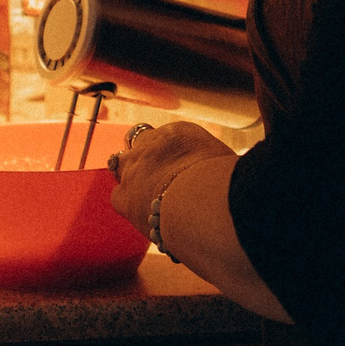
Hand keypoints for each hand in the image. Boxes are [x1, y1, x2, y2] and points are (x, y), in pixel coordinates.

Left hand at [107, 121, 234, 242]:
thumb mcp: (226, 163)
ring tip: (148, 194)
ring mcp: (133, 168)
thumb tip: (226, 174)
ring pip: (121, 164)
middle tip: (160, 174)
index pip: (167, 135)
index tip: (179, 164)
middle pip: (139, 142)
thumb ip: (215, 163)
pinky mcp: (123, 196)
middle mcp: (151, 144)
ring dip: (132, 176)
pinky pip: (118, 195)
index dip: (170, 151)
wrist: (202, 204)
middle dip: (145, 155)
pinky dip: (127, 202)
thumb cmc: (224, 185)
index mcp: (179, 133)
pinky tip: (141, 212)